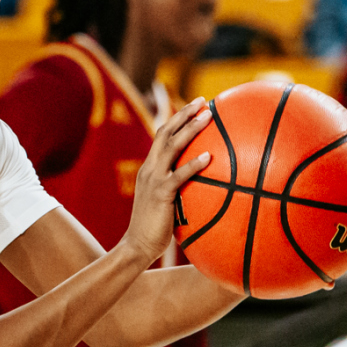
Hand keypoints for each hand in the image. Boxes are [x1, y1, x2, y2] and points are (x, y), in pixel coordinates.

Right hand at [120, 97, 211, 264]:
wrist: (137, 246)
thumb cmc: (156, 228)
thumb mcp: (167, 202)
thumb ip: (180, 189)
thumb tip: (206, 185)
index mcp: (150, 168)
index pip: (162, 135)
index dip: (178, 118)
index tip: (196, 106)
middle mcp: (149, 168)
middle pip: (165, 132)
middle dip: (184, 114)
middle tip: (203, 101)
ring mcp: (153, 180)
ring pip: (171, 146)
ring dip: (190, 129)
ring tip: (208, 117)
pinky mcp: (160, 194)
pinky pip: (179, 175)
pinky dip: (194, 164)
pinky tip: (210, 156)